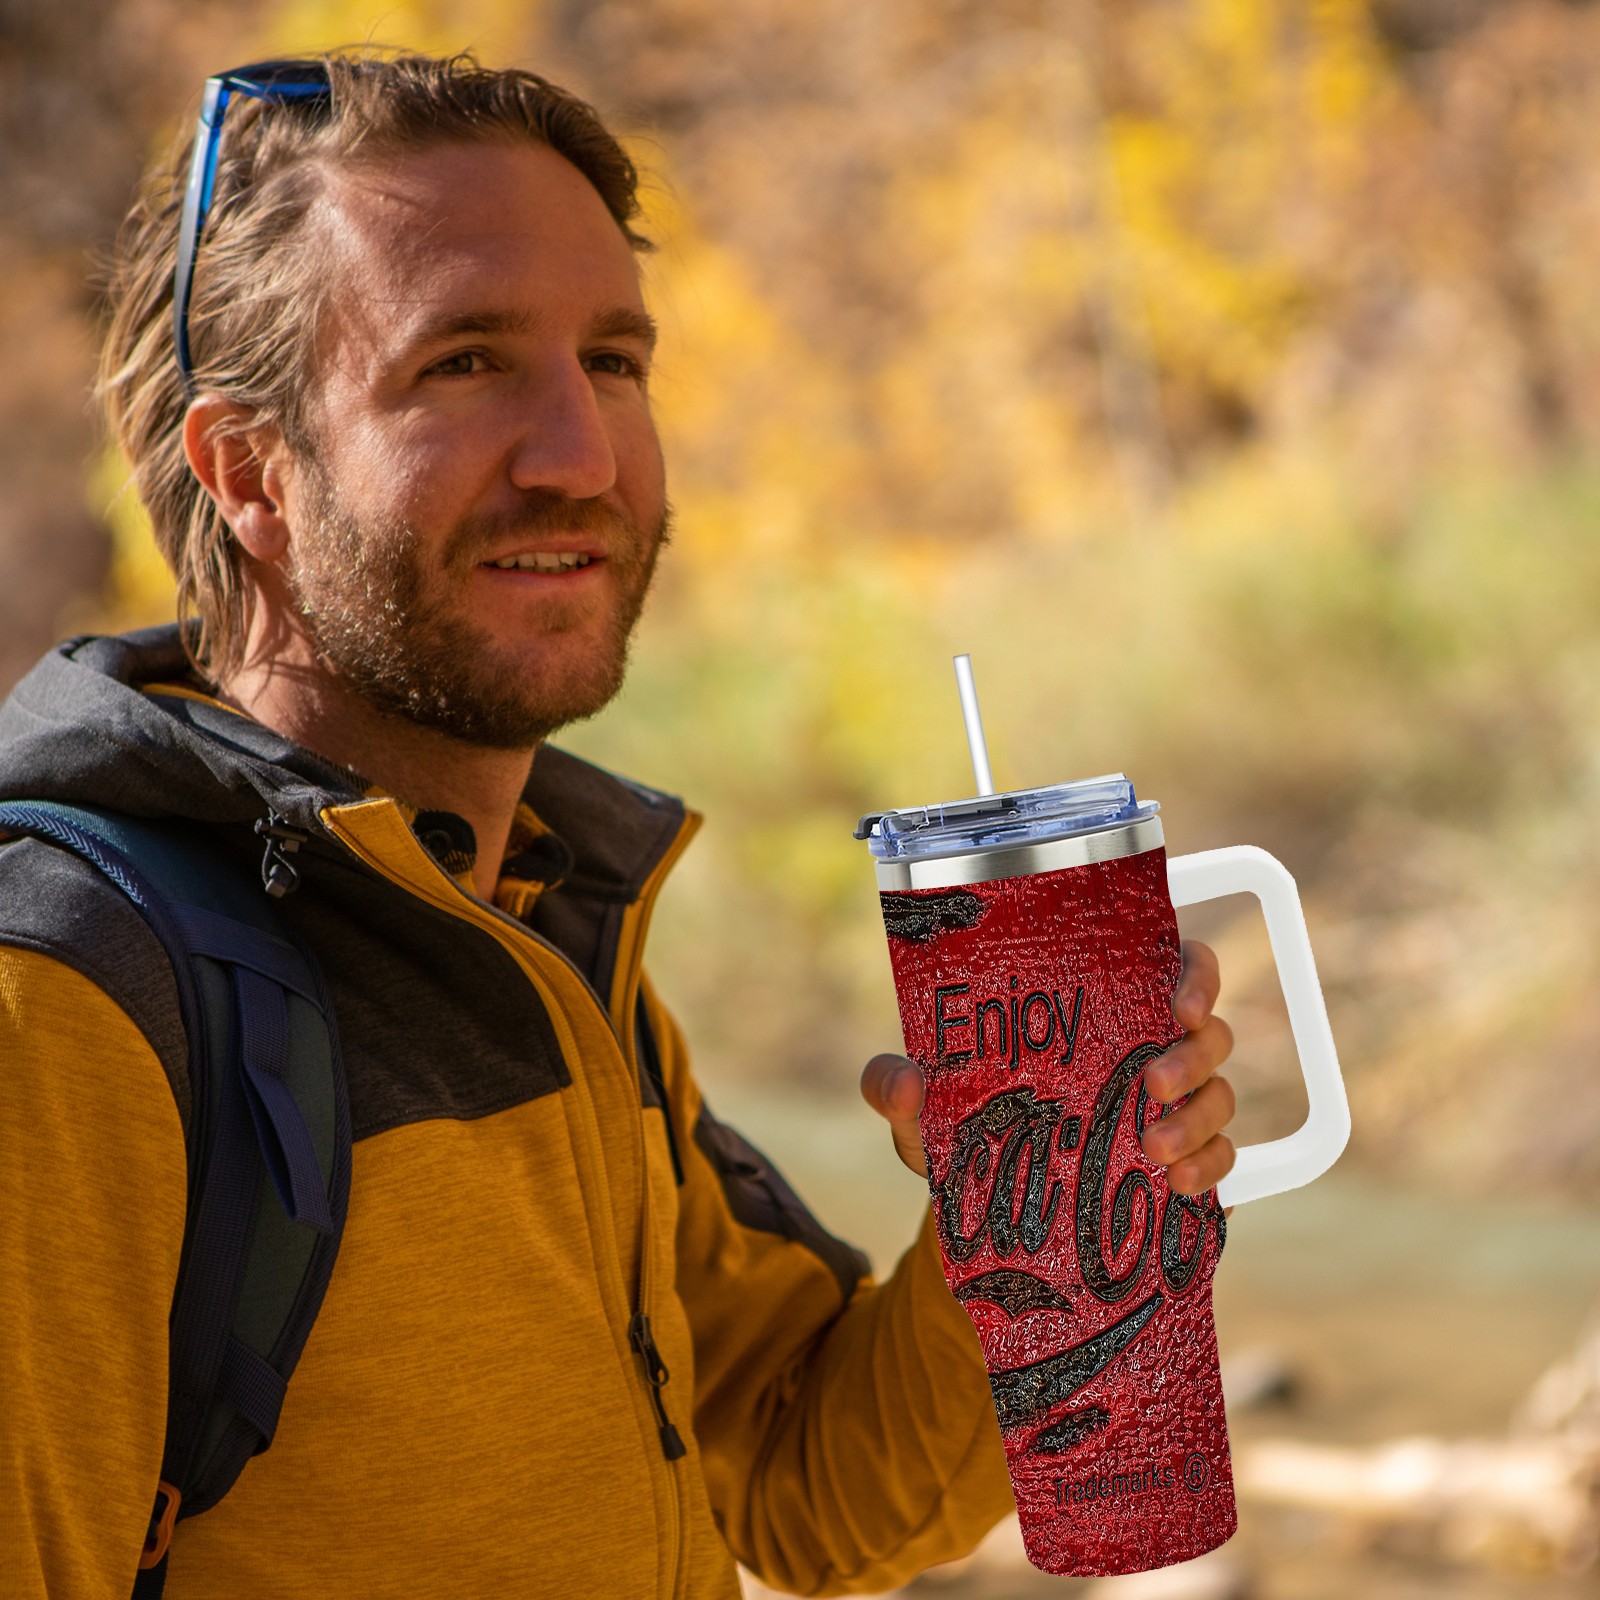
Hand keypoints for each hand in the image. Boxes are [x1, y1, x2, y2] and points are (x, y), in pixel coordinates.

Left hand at [859, 939, 1236, 1196]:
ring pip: (1222, 1093)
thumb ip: (897, 1088)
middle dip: (1192, 1055)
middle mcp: (1147, 1047)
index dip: (1194, 974)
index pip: (1173, 964)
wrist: (984, 1213)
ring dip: (1199, 1119)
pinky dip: (1212, 1168)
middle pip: (1210, 1030)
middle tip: (1151, 1085)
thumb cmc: (963, 1131)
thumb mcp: (923, 1110)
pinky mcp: (1186, 1163)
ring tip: (1154, 1150)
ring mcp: (1175, 1107)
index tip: (1177, 1002)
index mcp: (1101, 1008)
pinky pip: (1226, 1157)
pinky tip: (1178, 1184)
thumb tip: (902, 1082)